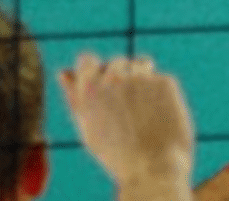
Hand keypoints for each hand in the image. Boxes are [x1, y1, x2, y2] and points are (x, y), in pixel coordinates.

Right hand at [59, 52, 194, 187]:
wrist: (153, 168)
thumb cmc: (117, 153)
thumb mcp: (88, 127)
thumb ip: (75, 97)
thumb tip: (64, 72)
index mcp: (88, 88)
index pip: (87, 59)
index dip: (96, 72)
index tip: (104, 86)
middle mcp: (113, 77)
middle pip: (116, 62)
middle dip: (121, 78)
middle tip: (128, 109)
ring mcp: (141, 77)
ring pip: (141, 64)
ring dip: (142, 79)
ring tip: (144, 111)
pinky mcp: (164, 81)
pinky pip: (160, 79)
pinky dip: (160, 93)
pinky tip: (159, 116)